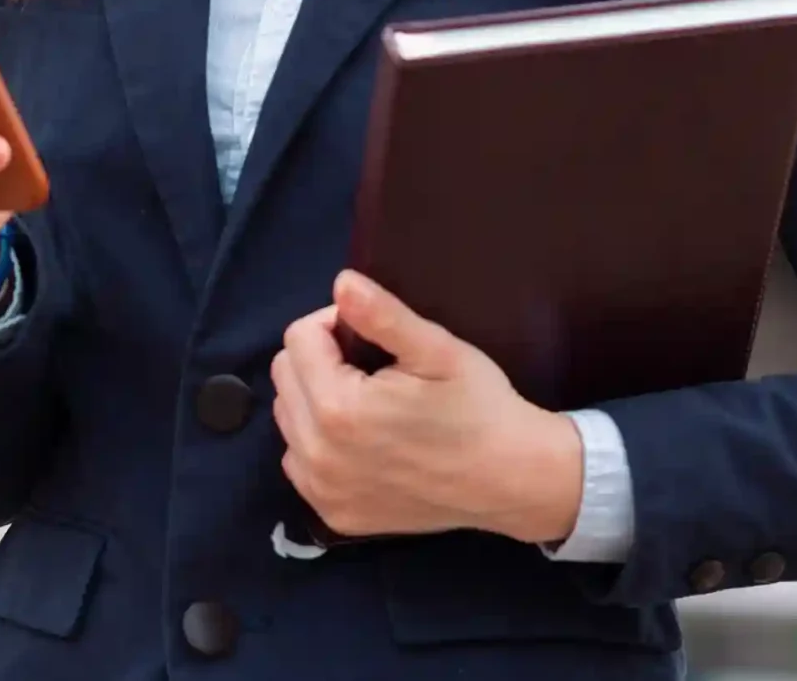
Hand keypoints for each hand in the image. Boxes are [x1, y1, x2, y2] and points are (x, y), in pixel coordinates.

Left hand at [271, 271, 583, 543]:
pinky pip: (299, 460)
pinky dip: (317, 441)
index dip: (334, 324)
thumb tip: (340, 282)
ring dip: (314, 398)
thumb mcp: (437, 350)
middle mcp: (318, 454)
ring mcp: (322, 490)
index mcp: (338, 407)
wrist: (511, 478)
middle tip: (370, 367)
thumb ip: (382, 315)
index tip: (372, 337)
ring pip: (288, 417)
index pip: (299, 338)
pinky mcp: (334, 514)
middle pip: (285, 376)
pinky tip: (360, 439)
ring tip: (366, 400)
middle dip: (319, 359)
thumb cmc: (478, 407)